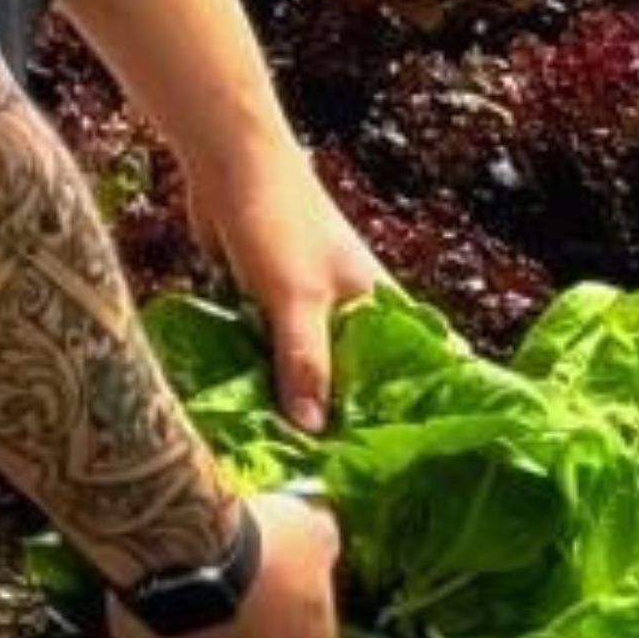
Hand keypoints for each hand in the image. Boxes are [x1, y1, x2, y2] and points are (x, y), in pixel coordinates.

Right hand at [103, 489, 345, 637]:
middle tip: (237, 578)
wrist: (189, 555)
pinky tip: (167, 594)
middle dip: (254, 621)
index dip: (294, 599)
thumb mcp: (308, 529)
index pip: (313, 630)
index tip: (277, 573)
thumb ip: (321, 546)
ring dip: (211, 629)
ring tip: (197, 583)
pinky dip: (169, 629)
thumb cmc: (257, 548)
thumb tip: (322, 539)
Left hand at [197, 142, 390, 434]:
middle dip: (341, 416)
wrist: (225, 158)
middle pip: (351, 373)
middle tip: (336, 479)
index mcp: (374, 302)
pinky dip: (258, 375)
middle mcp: (345, 306)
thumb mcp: (297, 298)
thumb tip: (313, 431)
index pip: (410, 361)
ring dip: (292, 399)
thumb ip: (306, 362)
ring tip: (288, 463)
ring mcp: (303, 304)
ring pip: (303, 364)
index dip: (413, 405)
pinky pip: (265, 350)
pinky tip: (247, 417)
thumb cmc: (277, 220)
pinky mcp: (262, 300)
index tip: (413, 458)